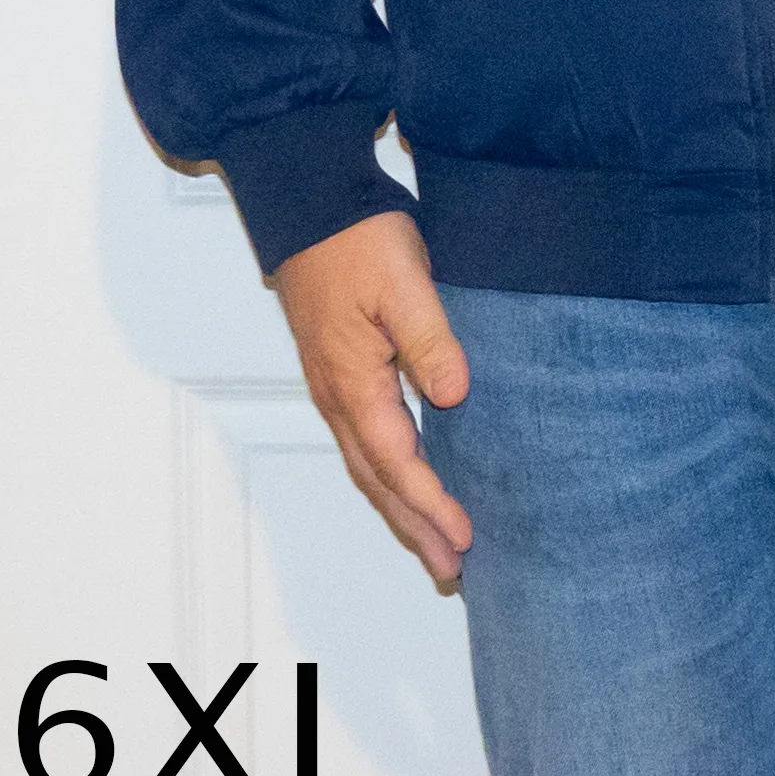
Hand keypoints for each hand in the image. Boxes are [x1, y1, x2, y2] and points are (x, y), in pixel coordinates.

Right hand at [274, 211, 472, 586]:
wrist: (309, 205)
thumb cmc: (355, 238)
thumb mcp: (404, 282)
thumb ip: (430, 340)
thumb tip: (454, 395)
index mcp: (354, 383)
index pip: (399, 462)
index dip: (432, 504)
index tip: (465, 539)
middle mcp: (338, 396)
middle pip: (378, 480)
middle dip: (414, 527)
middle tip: (450, 570)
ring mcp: (334, 386)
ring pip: (368, 465)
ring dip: (400, 508)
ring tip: (433, 544)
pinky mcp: (340, 371)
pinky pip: (365, 441)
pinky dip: (389, 474)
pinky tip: (411, 480)